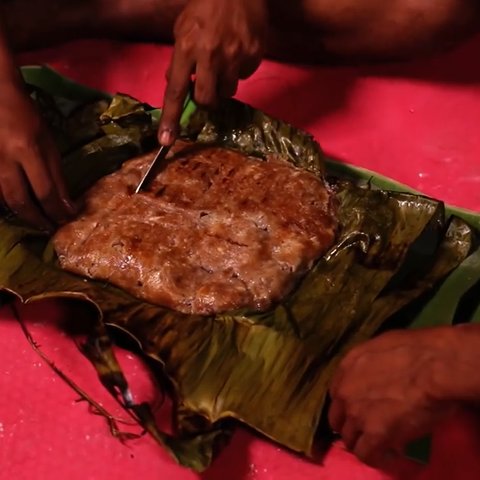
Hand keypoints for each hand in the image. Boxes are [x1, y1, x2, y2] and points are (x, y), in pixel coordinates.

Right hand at [0, 80, 75, 230]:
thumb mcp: (49, 145)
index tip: (66, 220)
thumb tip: (68, 206)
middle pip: (19, 201)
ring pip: (2, 199)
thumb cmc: (27, 118)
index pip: (44, 191)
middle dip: (36, 220)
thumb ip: (57, 177)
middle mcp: (3, 159)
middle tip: (49, 229)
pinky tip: (17, 207)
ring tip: (36, 220)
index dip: (56, 210)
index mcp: (26, 150)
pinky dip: (5, 202)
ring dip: (20, 214)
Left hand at [158, 0, 267, 144]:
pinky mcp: (254, 56)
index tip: (166, 140)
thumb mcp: (182, 29)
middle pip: (206, 99)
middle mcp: (210, 55)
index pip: (175, 90)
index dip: (170, 117)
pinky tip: (238, 50)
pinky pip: (244, 76)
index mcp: (186, 48)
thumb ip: (177, 59)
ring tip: (225, 60)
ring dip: (223, 83)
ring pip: (228, 92)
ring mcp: (235, 57)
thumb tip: (173, 84)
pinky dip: (239, 69)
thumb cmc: (205, 7)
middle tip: (208, 85)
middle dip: (206, 98)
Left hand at [328, 328, 462, 469]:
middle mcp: (345, 391)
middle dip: (351, 425)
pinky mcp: (374, 434)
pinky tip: (390, 454)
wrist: (435, 367)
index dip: (349, 403)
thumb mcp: (382, 346)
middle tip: (370, 429)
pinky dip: (377, 458)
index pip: (337, 393)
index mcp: (347, 366)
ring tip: (383, 444)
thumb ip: (371, 364)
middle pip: (338, 418)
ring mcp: (357, 413)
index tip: (363, 408)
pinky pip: (366, 454)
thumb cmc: (417, 350)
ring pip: (349, 439)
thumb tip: (379, 374)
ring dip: (363, 442)